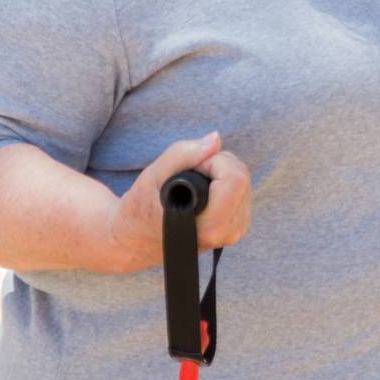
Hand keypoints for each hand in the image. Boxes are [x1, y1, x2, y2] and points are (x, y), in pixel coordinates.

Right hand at [106, 132, 251, 271]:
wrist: (134, 240)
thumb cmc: (140, 209)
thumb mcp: (153, 176)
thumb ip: (184, 154)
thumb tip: (215, 139)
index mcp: (209, 226)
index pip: (235, 178)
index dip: (213, 162)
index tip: (191, 168)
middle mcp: (227, 232)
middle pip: (242, 176)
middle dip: (217, 164)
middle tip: (190, 174)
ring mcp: (235, 232)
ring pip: (245, 182)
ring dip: (222, 173)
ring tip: (194, 184)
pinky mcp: (238, 227)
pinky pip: (243, 191)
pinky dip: (226, 183)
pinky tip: (206, 191)